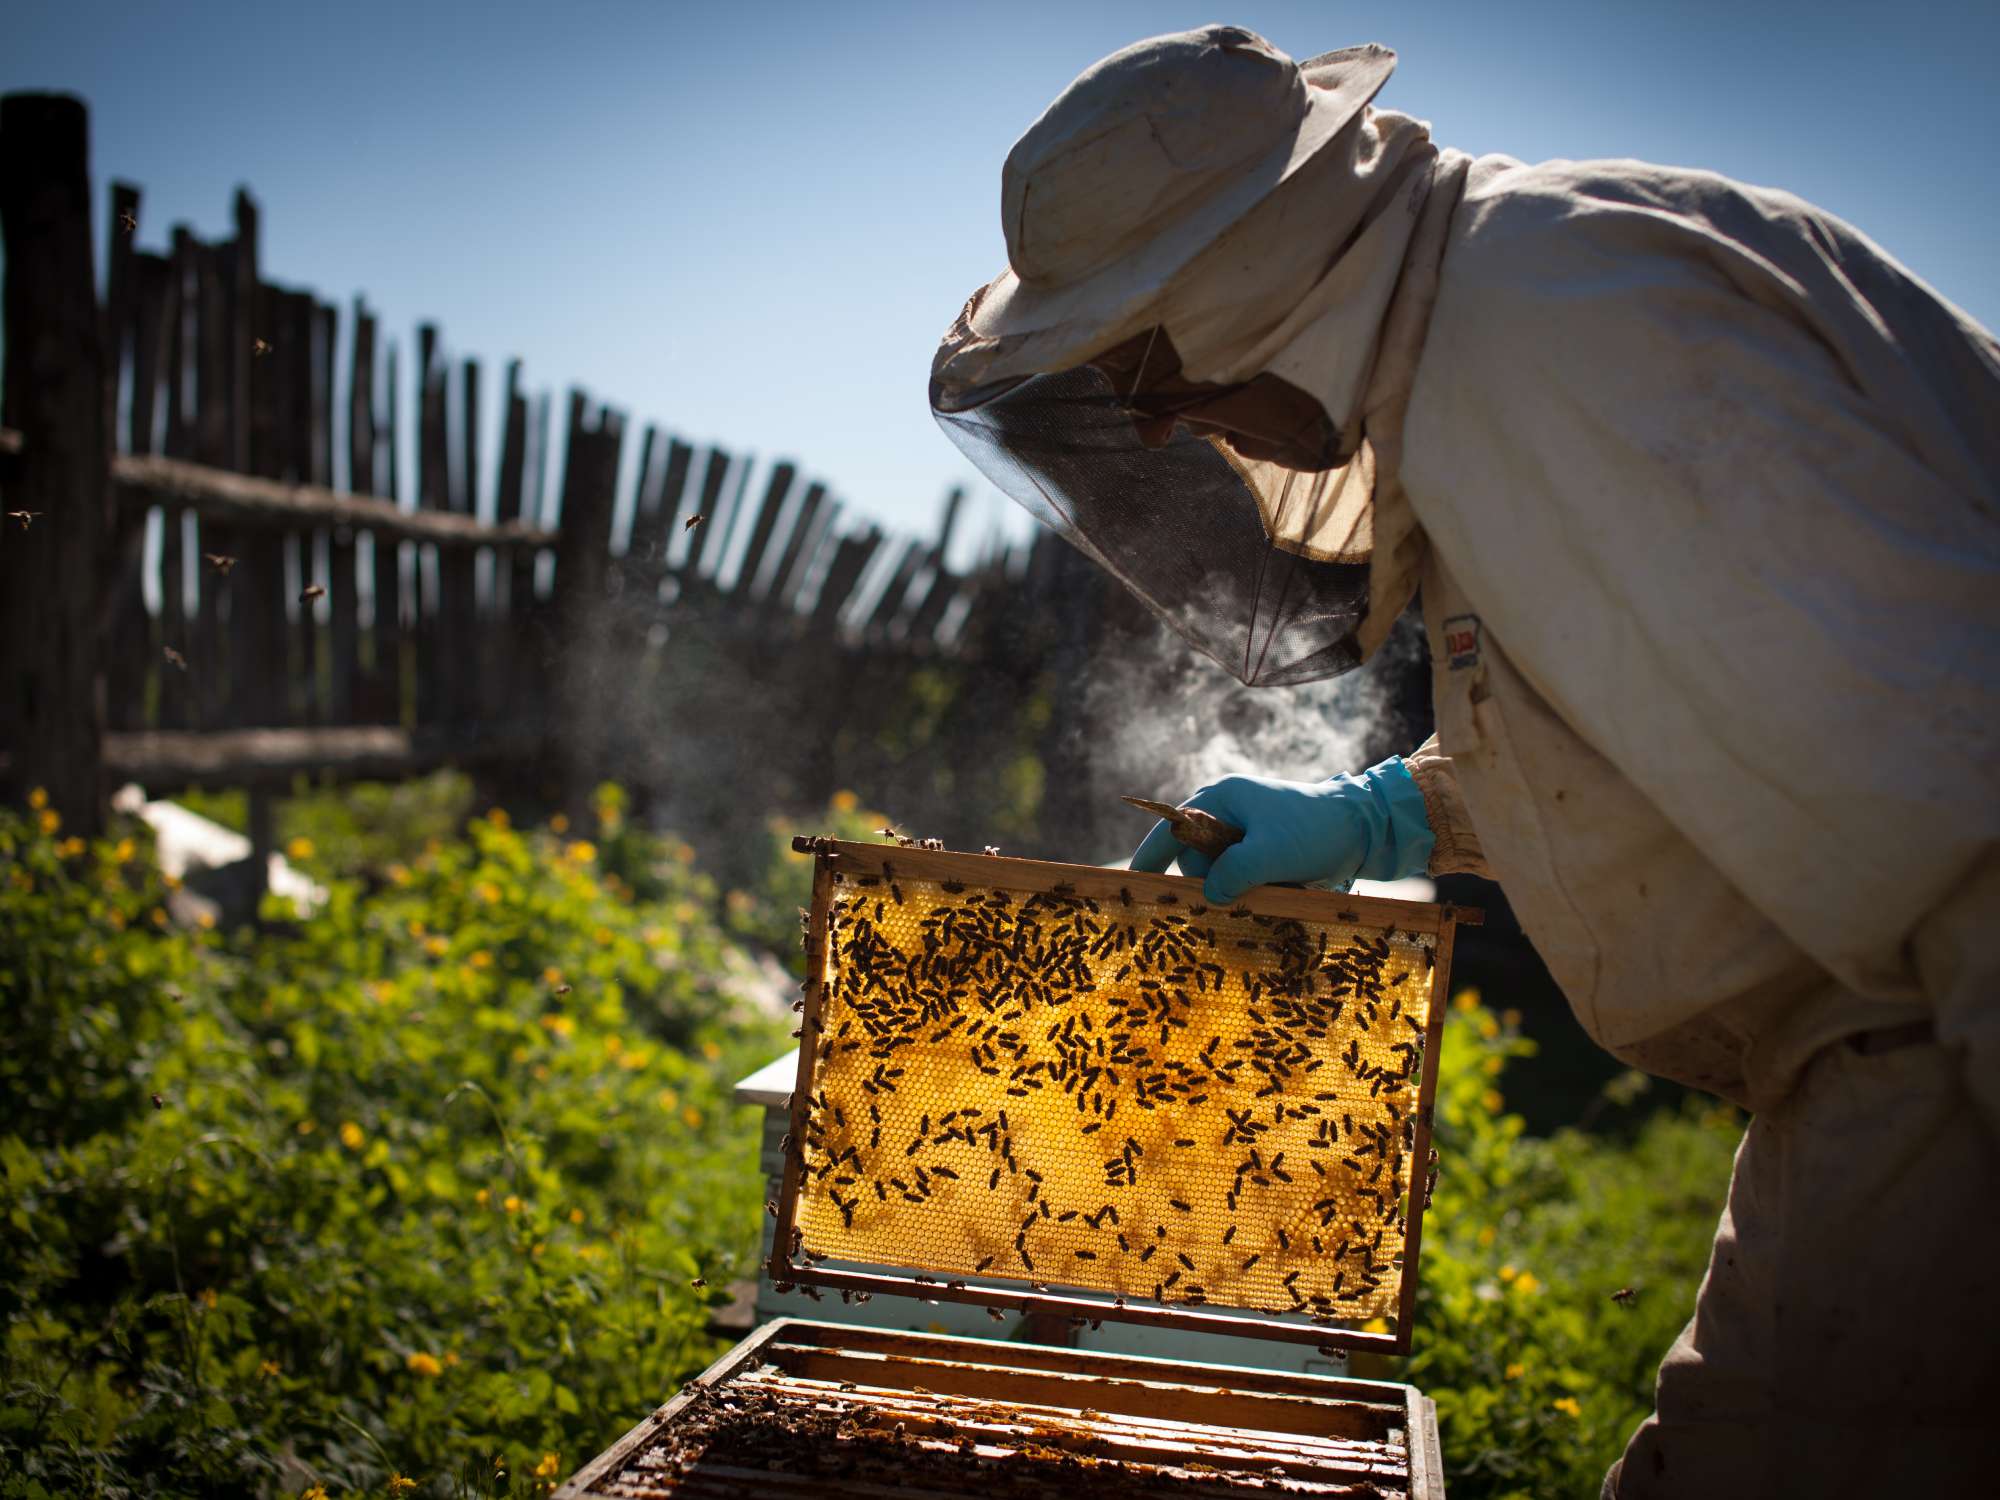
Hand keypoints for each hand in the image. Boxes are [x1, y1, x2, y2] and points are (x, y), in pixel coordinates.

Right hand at [1127, 759, 1433, 903]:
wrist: (1364, 828)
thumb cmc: (1315, 831)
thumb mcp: (1270, 854)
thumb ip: (1232, 875)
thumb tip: (1209, 897)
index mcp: (1220, 799)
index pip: (1168, 829)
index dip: (1147, 858)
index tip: (1130, 884)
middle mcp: (1227, 812)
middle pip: (1195, 858)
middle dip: (1209, 882)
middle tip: (1234, 897)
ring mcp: (1245, 832)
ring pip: (1220, 872)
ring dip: (1237, 888)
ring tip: (1268, 888)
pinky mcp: (1262, 850)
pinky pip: (1241, 877)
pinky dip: (1253, 889)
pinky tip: (1275, 890)